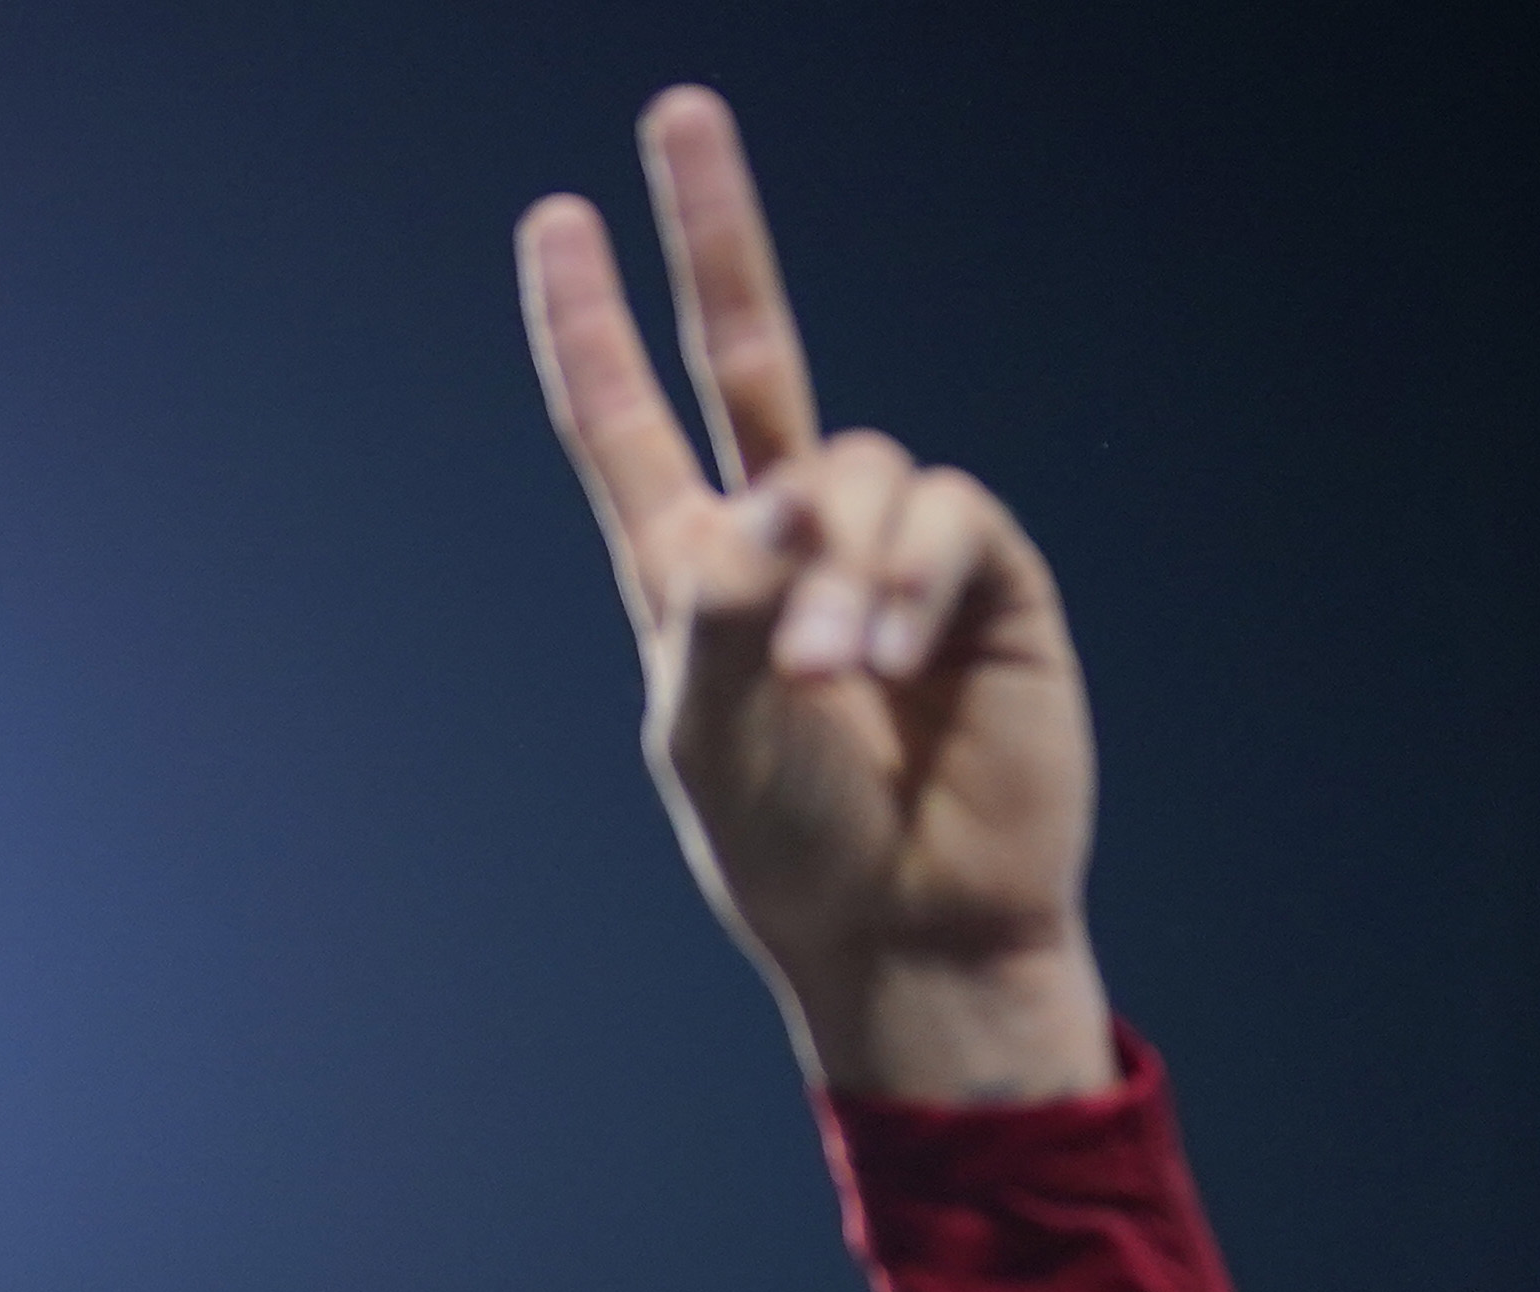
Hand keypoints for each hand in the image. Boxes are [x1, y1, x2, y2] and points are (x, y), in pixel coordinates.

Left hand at [520, 91, 1114, 1105]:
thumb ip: (725, 601)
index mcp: (691, 576)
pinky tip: (891, 666)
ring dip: (840, 571)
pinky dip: (908, 582)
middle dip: (715, 231)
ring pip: (859, 467)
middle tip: (675, 111)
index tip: (555, 224)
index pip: (625, 424)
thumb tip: (785, 496)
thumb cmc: (795, 852)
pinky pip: (945, 518)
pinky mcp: (985, 577)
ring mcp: (887, 551)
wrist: (915, 931)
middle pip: (749, 351)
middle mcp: (789, 540)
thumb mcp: (711, 731)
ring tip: (836, 680)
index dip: (588, 327)